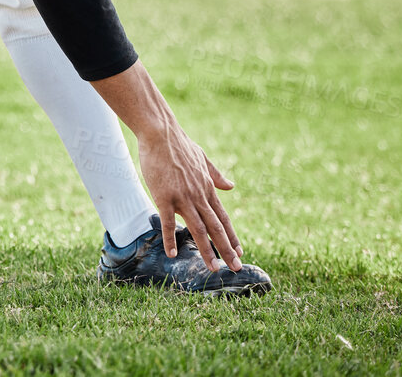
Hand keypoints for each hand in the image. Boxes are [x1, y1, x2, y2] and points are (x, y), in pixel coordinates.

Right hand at [138, 127, 242, 271]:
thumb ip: (216, 175)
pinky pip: (169, 222)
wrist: (161, 133)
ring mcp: (183, 197)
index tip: (240, 251)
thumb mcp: (203, 159)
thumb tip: (231, 186)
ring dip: (207, 250)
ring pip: (198, 229)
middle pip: (215, 227)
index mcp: (208, 188)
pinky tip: (172, 254)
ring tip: (214, 268)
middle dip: (227, 249)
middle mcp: (199, 196)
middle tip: (236, 267)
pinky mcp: (165, 196)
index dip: (232, 236)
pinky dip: (171, 239)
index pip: (223, 217)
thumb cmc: (179, 145)